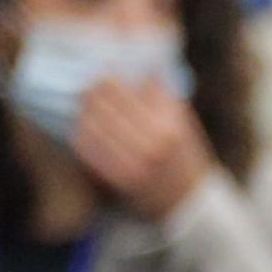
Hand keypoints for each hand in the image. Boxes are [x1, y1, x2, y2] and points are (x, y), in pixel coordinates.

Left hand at [67, 71, 215, 219]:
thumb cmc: (186, 158)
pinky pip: (89, 150)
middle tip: (89, 85)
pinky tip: (83, 126)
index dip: (113, 79)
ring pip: (94, 126)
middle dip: (95, 92)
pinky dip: (82, 134)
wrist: (189, 202)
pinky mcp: (117, 178)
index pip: (131, 93)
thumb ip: (166, 99)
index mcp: (170, 126)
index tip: (105, 71)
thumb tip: (144, 70)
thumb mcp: (185, 125)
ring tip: (85, 104)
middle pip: (109, 107)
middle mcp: (152, 144)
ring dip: (85, 111)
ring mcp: (133, 162)